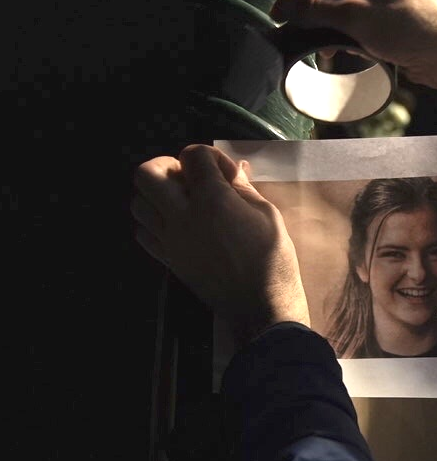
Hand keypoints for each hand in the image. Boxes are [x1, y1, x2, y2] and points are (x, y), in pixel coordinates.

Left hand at [131, 144, 309, 343]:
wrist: (261, 305)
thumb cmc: (273, 258)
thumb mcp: (268, 214)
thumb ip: (243, 188)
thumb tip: (232, 167)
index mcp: (213, 200)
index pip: (193, 155)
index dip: (209, 155)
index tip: (226, 172)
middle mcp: (182, 216)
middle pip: (147, 174)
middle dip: (166, 166)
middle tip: (189, 177)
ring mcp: (170, 240)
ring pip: (138, 203)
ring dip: (156, 194)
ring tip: (181, 201)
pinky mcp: (167, 259)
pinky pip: (142, 232)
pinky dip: (153, 221)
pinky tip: (176, 224)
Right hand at [270, 0, 436, 106]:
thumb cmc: (412, 28)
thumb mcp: (358, 17)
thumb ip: (322, 10)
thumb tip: (296, 8)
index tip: (277, 12)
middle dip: (311, 13)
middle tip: (290, 32)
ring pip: (344, 11)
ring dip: (328, 30)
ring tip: (316, 49)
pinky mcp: (391, 22)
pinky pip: (358, 25)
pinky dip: (344, 38)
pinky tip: (336, 53)